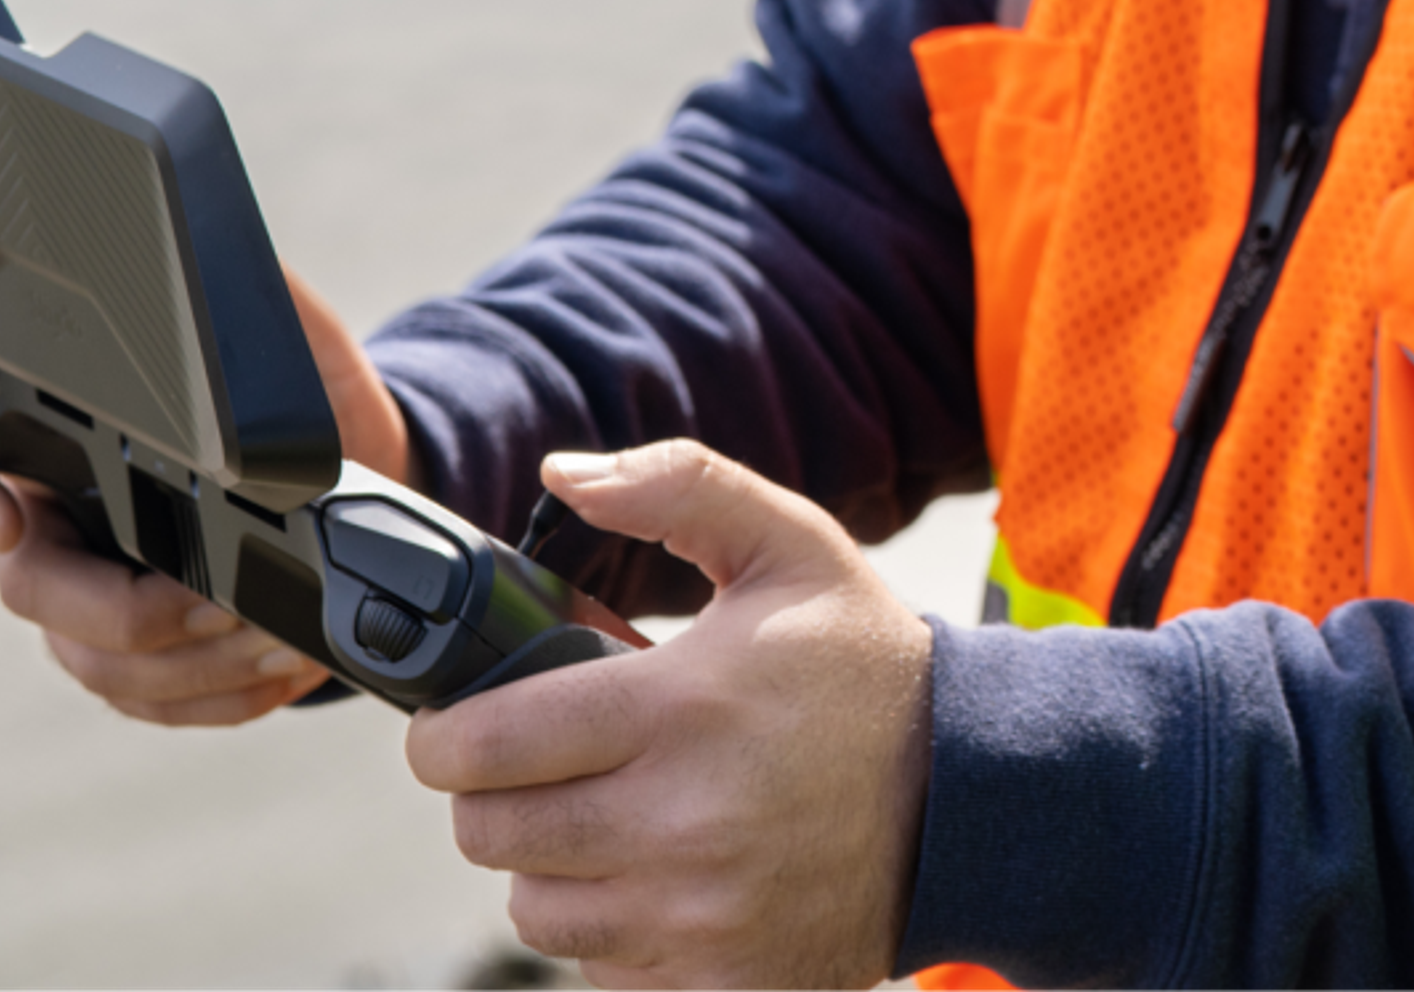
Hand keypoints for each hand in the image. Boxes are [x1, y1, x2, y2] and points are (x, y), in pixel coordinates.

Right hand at [0, 264, 414, 723]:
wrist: (366, 459)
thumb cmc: (309, 386)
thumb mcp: (286, 330)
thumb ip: (251, 306)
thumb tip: (231, 278)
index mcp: (53, 427)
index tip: (11, 513)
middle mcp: (50, 515)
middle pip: (32, 588)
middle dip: (134, 608)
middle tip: (223, 599)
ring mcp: (85, 595)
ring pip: (101, 663)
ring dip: (196, 662)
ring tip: (281, 637)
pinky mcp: (139, 656)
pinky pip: (154, 702)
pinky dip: (224, 696)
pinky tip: (283, 669)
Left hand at [408, 440, 933, 991]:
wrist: (967, 793)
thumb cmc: (863, 662)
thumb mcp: (788, 542)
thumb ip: (677, 486)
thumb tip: (563, 472)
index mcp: (684, 707)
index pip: (490, 742)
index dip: (446, 731)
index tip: (453, 720)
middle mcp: (681, 823)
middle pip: (492, 833)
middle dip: (493, 789)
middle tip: (538, 757)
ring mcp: (698, 918)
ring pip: (535, 909)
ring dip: (550, 860)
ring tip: (608, 809)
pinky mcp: (718, 985)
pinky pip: (602, 970)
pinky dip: (611, 925)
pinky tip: (662, 869)